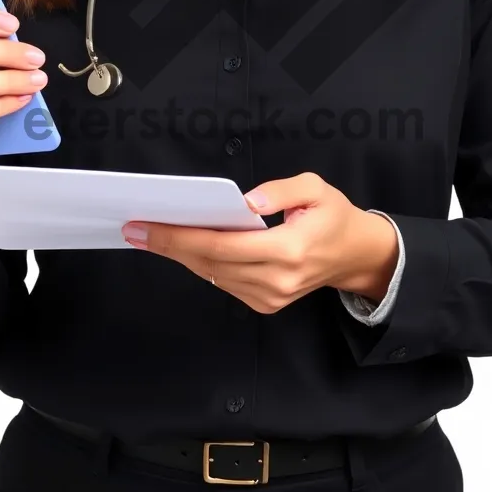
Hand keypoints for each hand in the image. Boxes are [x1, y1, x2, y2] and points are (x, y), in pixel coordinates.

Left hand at [121, 172, 399, 314]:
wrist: (355, 255)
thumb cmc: (334, 217)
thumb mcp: (316, 188)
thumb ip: (281, 190)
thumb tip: (246, 201)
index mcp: (289, 250)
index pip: (221, 245)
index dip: (180, 236)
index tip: (148, 226)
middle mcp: (277, 280)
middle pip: (209, 263)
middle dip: (169, 245)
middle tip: (136, 228)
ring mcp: (270, 297)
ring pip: (212, 275)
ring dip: (181, 255)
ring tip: (152, 235)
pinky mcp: (266, 303)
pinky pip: (224, 282)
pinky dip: (202, 263)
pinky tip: (184, 247)